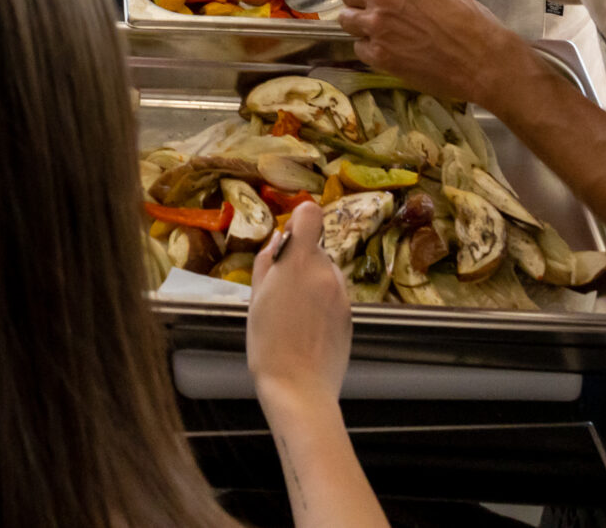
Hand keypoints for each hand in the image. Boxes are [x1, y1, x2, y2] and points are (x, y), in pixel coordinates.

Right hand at [246, 202, 349, 413]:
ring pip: (326, 274)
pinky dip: (322, 304)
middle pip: (316, 250)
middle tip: (280, 292)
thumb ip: (266, 263)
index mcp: (299, 263)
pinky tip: (309, 330)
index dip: (299, 221)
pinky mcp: (350, 316)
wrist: (299, 389)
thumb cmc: (266, 344)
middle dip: (300, 262)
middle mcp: (327, 273)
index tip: (287, 242)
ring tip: (294, 315)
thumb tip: (278, 240)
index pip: (310, 215)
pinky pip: (334, 297)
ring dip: (312, 283)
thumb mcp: (255, 299)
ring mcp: (343, 295)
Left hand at [338, 0, 521, 105]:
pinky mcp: (378, 54)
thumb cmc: (472, 22)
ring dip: (358, 25)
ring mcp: (376, 24)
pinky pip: (359, 48)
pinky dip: (370, 50)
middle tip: (372, 12)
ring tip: (377, 33)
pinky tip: (388, 52)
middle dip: (357, 1)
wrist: (483, 59)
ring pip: (345, 19)